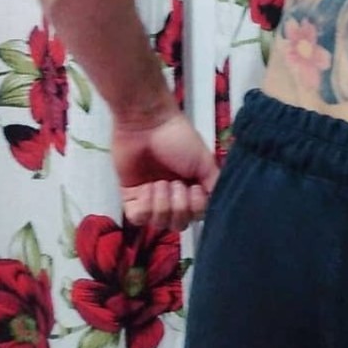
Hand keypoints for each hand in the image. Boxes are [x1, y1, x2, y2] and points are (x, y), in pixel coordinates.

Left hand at [111, 101, 219, 232]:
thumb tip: (216, 206)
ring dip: (161, 204)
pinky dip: (144, 208)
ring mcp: (151, 198)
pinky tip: (146, 189)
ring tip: (159, 183)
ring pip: (159, 223)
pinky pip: (138, 218)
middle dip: (179, 207)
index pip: (196, 215)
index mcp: (191, 187)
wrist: (147, 124)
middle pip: (178, 223)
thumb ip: (214, 185)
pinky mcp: (131, 197)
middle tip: (175, 183)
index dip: (196, 208)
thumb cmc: (177, 137)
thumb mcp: (205, 160)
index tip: (195, 188)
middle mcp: (173, 195)